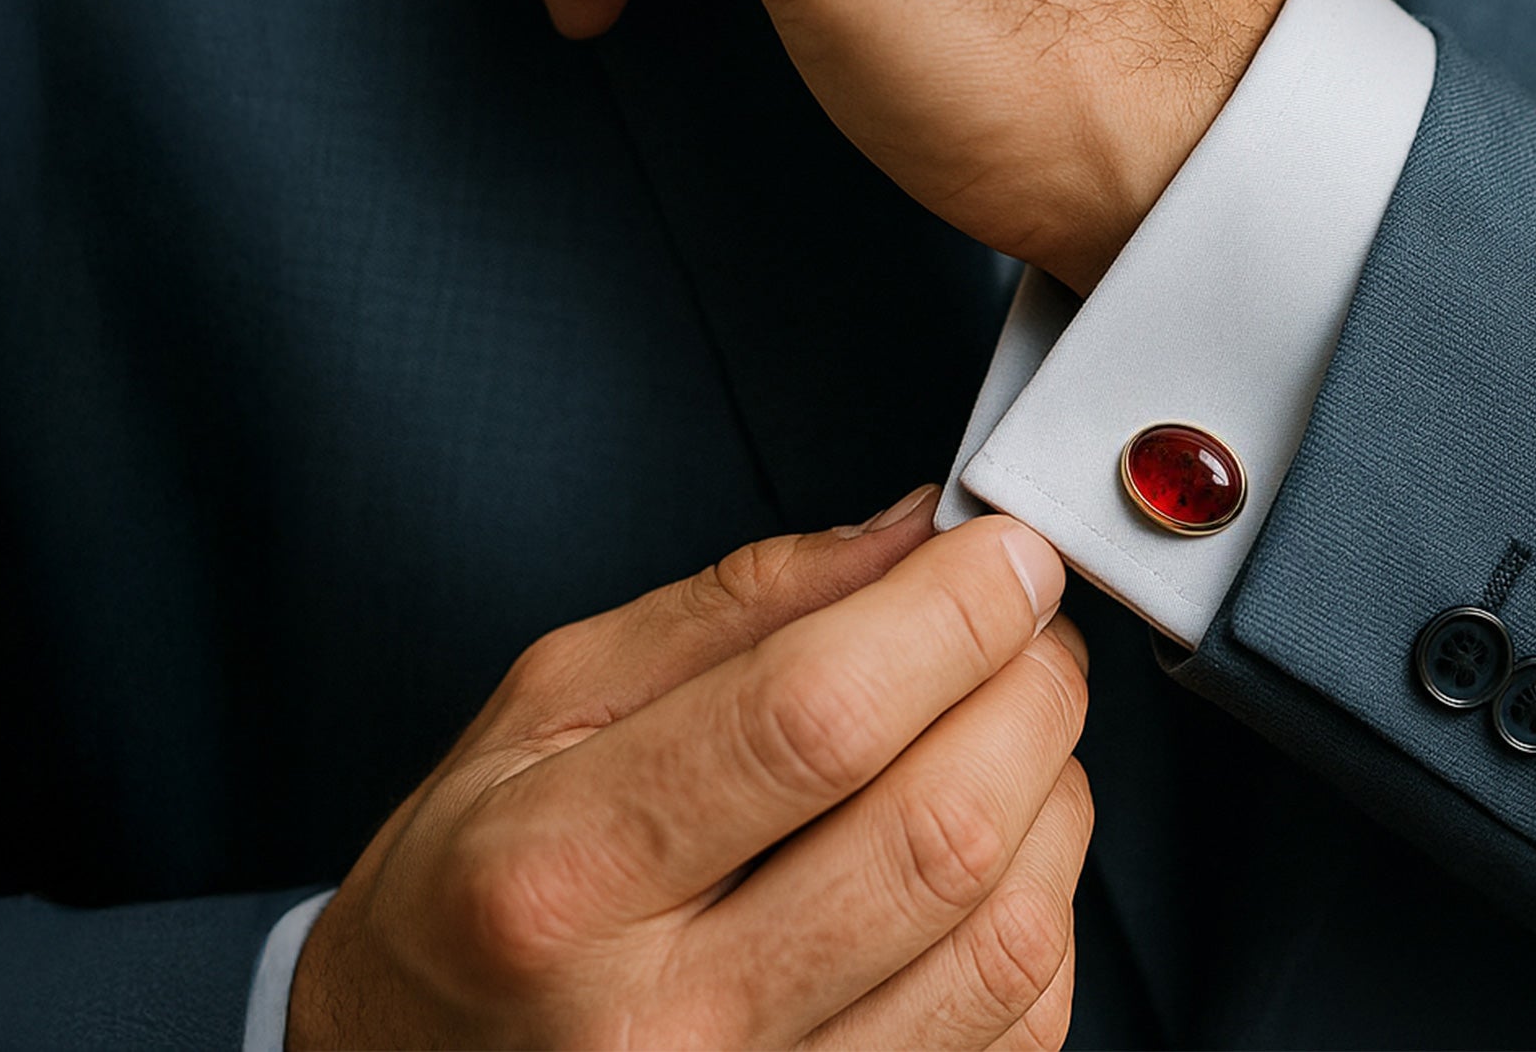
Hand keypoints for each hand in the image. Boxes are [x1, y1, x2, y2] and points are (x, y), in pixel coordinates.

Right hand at [289, 500, 1090, 1050]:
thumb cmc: (478, 894)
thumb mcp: (547, 706)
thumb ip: (739, 604)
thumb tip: (912, 533)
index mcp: (561, 875)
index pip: (813, 718)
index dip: (949, 611)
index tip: (1004, 548)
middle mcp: (659, 1028)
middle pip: (937, 829)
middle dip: (1030, 684)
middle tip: (1030, 619)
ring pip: (1005, 939)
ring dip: (1056, 791)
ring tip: (1015, 720)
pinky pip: (1016, 1029)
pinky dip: (1042, 910)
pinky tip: (997, 846)